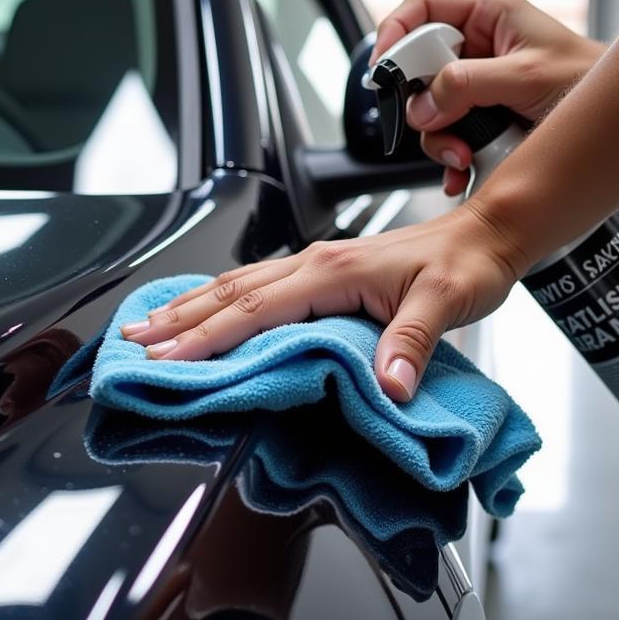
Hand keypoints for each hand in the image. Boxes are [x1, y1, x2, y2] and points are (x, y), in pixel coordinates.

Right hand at [120, 203, 527, 401]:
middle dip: (178, 320)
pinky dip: (218, 298)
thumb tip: (388, 385)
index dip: (209, 337)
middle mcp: (314, 262)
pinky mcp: (320, 270)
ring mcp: (314, 262)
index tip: (171, 360)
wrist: (484, 234)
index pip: (255, 308)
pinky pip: (255, 282)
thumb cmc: (465, 265)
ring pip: (235, 283)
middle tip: (134, 342)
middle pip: (229, 292)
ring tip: (150, 325)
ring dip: (190, 306)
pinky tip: (203, 307)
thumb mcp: (447, 301)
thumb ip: (411, 341)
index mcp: (332, 271)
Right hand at [375, 0, 605, 194]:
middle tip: (431, 123)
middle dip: (420, 104)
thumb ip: (468, 85)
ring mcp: (476, 82)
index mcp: (488, 14)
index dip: (393, 35)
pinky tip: (463, 169)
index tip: (381, 70)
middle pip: (418, 68)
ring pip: (428, 109)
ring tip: (463, 156)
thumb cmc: (585, 81)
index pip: (420, 10)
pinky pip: (445, 134)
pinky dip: (449, 157)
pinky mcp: (478, 115)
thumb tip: (422, 104)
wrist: (616, 120)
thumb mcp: (525, 76)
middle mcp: (477, 45)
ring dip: (438, 139)